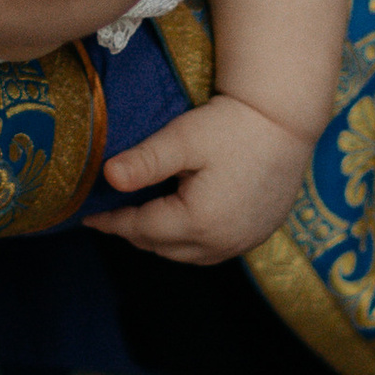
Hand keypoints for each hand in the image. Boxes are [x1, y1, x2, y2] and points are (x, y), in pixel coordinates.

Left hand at [92, 94, 312, 264]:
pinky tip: (181, 223)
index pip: (142, 229)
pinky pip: (213, 251)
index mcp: (199, 221)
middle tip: (113, 216)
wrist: (286, 119)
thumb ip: (145, 161)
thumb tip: (108, 176)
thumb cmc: (232, 124)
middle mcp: (223, 241)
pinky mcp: (259, 234)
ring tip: (142, 220)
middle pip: (163, 247)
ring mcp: (244, 242)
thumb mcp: (183, 138)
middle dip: (135, 232)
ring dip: (162, 240)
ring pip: (187, 255)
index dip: (112, 222)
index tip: (89, 218)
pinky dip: (190, 242)